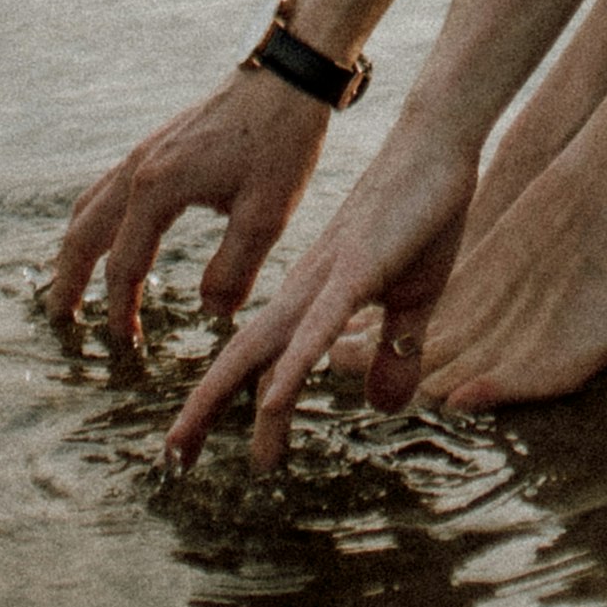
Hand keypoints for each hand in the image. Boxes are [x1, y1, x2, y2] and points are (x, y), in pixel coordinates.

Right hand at [45, 62, 331, 354]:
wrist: (288, 76)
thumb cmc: (281, 142)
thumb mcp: (267, 215)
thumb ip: (234, 269)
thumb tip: (211, 312)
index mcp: (157, 189)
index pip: (124, 264)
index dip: (121, 309)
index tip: (126, 344)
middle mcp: (138, 168)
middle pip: (84, 233)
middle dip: (69, 279)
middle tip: (61, 320)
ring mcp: (144, 152)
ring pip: (89, 206)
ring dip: (76, 248)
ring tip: (72, 282)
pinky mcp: (158, 143)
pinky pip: (107, 187)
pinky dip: (95, 219)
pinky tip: (110, 233)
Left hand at [162, 122, 473, 470]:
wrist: (435, 146)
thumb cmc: (422, 217)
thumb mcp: (413, 302)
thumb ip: (397, 353)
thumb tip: (383, 407)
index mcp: (311, 298)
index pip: (256, 358)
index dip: (223, 401)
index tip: (194, 444)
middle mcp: (304, 292)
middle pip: (240, 359)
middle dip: (202, 411)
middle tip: (170, 460)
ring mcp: (327, 281)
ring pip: (264, 348)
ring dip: (224, 399)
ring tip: (189, 445)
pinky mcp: (358, 271)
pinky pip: (319, 327)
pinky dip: (293, 367)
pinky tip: (272, 402)